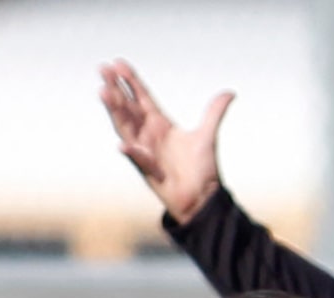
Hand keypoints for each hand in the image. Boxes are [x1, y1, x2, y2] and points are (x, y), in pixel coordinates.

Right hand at [100, 60, 228, 223]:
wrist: (202, 198)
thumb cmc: (202, 170)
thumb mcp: (208, 135)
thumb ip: (215, 112)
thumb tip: (229, 93)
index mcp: (160, 124)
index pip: (142, 97)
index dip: (130, 81)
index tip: (118, 63)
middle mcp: (148, 135)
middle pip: (128, 107)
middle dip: (116, 88)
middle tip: (103, 69)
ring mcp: (145, 151)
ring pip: (126, 127)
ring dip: (115, 111)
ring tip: (104, 92)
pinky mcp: (149, 171)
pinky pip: (139, 160)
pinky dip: (132, 153)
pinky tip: (123, 145)